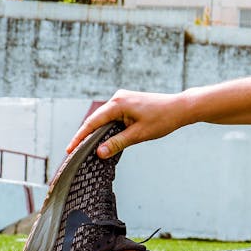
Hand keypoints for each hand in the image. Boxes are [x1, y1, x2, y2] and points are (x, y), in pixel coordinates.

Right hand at [67, 89, 186, 156]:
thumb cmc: (163, 119)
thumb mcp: (138, 135)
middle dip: (86, 135)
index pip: (92, 122)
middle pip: (96, 119)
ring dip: (97, 132)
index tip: (69, 150)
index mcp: (118, 103)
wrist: (181, 108)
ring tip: (85, 147)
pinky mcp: (128, 102)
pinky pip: (113, 115)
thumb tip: (98, 153)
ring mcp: (123, 98)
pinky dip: (107, 127)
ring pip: (104, 118)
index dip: (80, 137)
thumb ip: (117, 143)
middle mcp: (118, 98)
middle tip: (74, 152)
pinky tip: (103, 138)